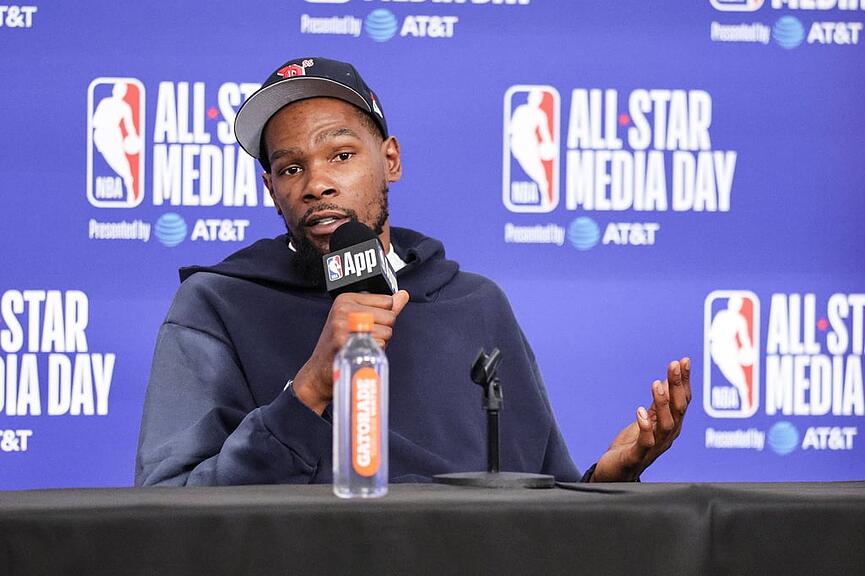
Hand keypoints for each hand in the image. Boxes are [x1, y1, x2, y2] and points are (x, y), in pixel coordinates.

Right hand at [292, 290, 409, 414]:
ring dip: (380, 343)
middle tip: (365, 338)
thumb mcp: (359, 319)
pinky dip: (375, 352)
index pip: (387, 301)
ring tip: (362, 346)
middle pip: (390, 317)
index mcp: (346, 299)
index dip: (384, 316)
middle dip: (383, 330)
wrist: (319, 372)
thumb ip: (384, 307)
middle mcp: (343, 309)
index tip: (368, 324)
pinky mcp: (346, 341)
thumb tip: (403, 294)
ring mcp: (343, 325)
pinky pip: (379, 344)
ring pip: (387, 332)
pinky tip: (361, 353)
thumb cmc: (341, 346)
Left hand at [591, 357, 690, 481]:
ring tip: (657, 384)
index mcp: (670, 427)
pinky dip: (645, 427)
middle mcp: (667, 437)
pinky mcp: (637, 457)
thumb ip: (657, 405)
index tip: (684, 361)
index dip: (684, 381)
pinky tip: (640, 412)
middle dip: (678, 386)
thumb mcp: (646, 421)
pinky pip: (646, 443)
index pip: (682, 401)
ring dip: (662, 403)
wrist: (614, 474)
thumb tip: (667, 381)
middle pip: (678, 410)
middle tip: (673, 365)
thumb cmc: (631, 447)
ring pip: (666, 425)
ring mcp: (654, 448)